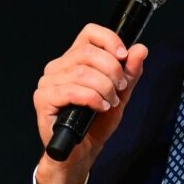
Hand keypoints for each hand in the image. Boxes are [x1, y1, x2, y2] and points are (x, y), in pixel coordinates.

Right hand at [33, 24, 148, 183]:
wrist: (82, 151)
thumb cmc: (97, 121)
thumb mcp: (120, 93)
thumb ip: (130, 72)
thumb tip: (140, 49)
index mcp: (74, 58)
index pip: (89, 33)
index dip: (109, 40)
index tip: (123, 56)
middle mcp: (58, 66)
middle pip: (88, 53)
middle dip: (112, 70)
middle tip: (120, 88)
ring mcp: (48, 82)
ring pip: (82, 72)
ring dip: (104, 88)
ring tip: (111, 102)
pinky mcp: (43, 99)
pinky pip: (72, 91)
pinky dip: (92, 98)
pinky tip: (100, 107)